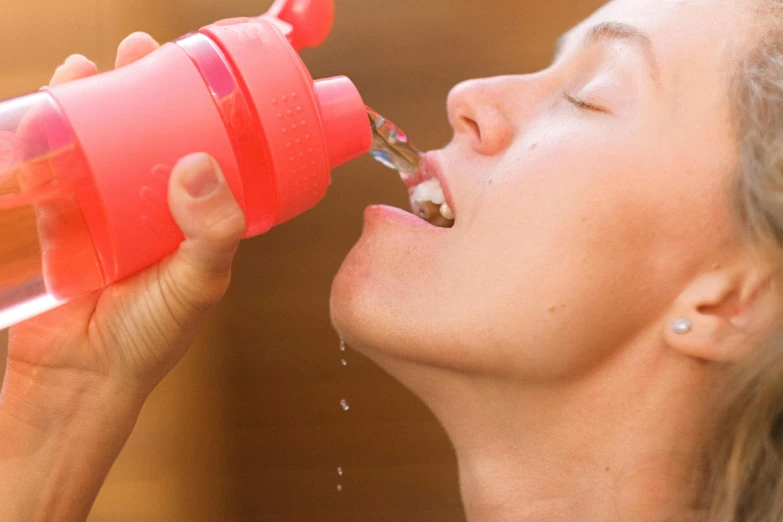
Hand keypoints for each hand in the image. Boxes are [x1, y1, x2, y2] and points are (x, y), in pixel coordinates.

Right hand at [0, 33, 244, 521]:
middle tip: (138, 53)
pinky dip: (48, 136)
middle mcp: (150, 210)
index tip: (198, 73)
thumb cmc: (150, 339)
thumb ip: (211, 233)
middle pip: (147, 136)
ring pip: (97, 143)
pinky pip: (52, 169)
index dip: (200, 111)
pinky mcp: (58, 223)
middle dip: (140, 90)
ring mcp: (102, 213)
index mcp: (193, 218)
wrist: (81, 378)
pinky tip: (46, 106)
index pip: (201, 151)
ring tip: (88, 69)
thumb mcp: (196, 285)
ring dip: (91, 101)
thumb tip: (198, 164)